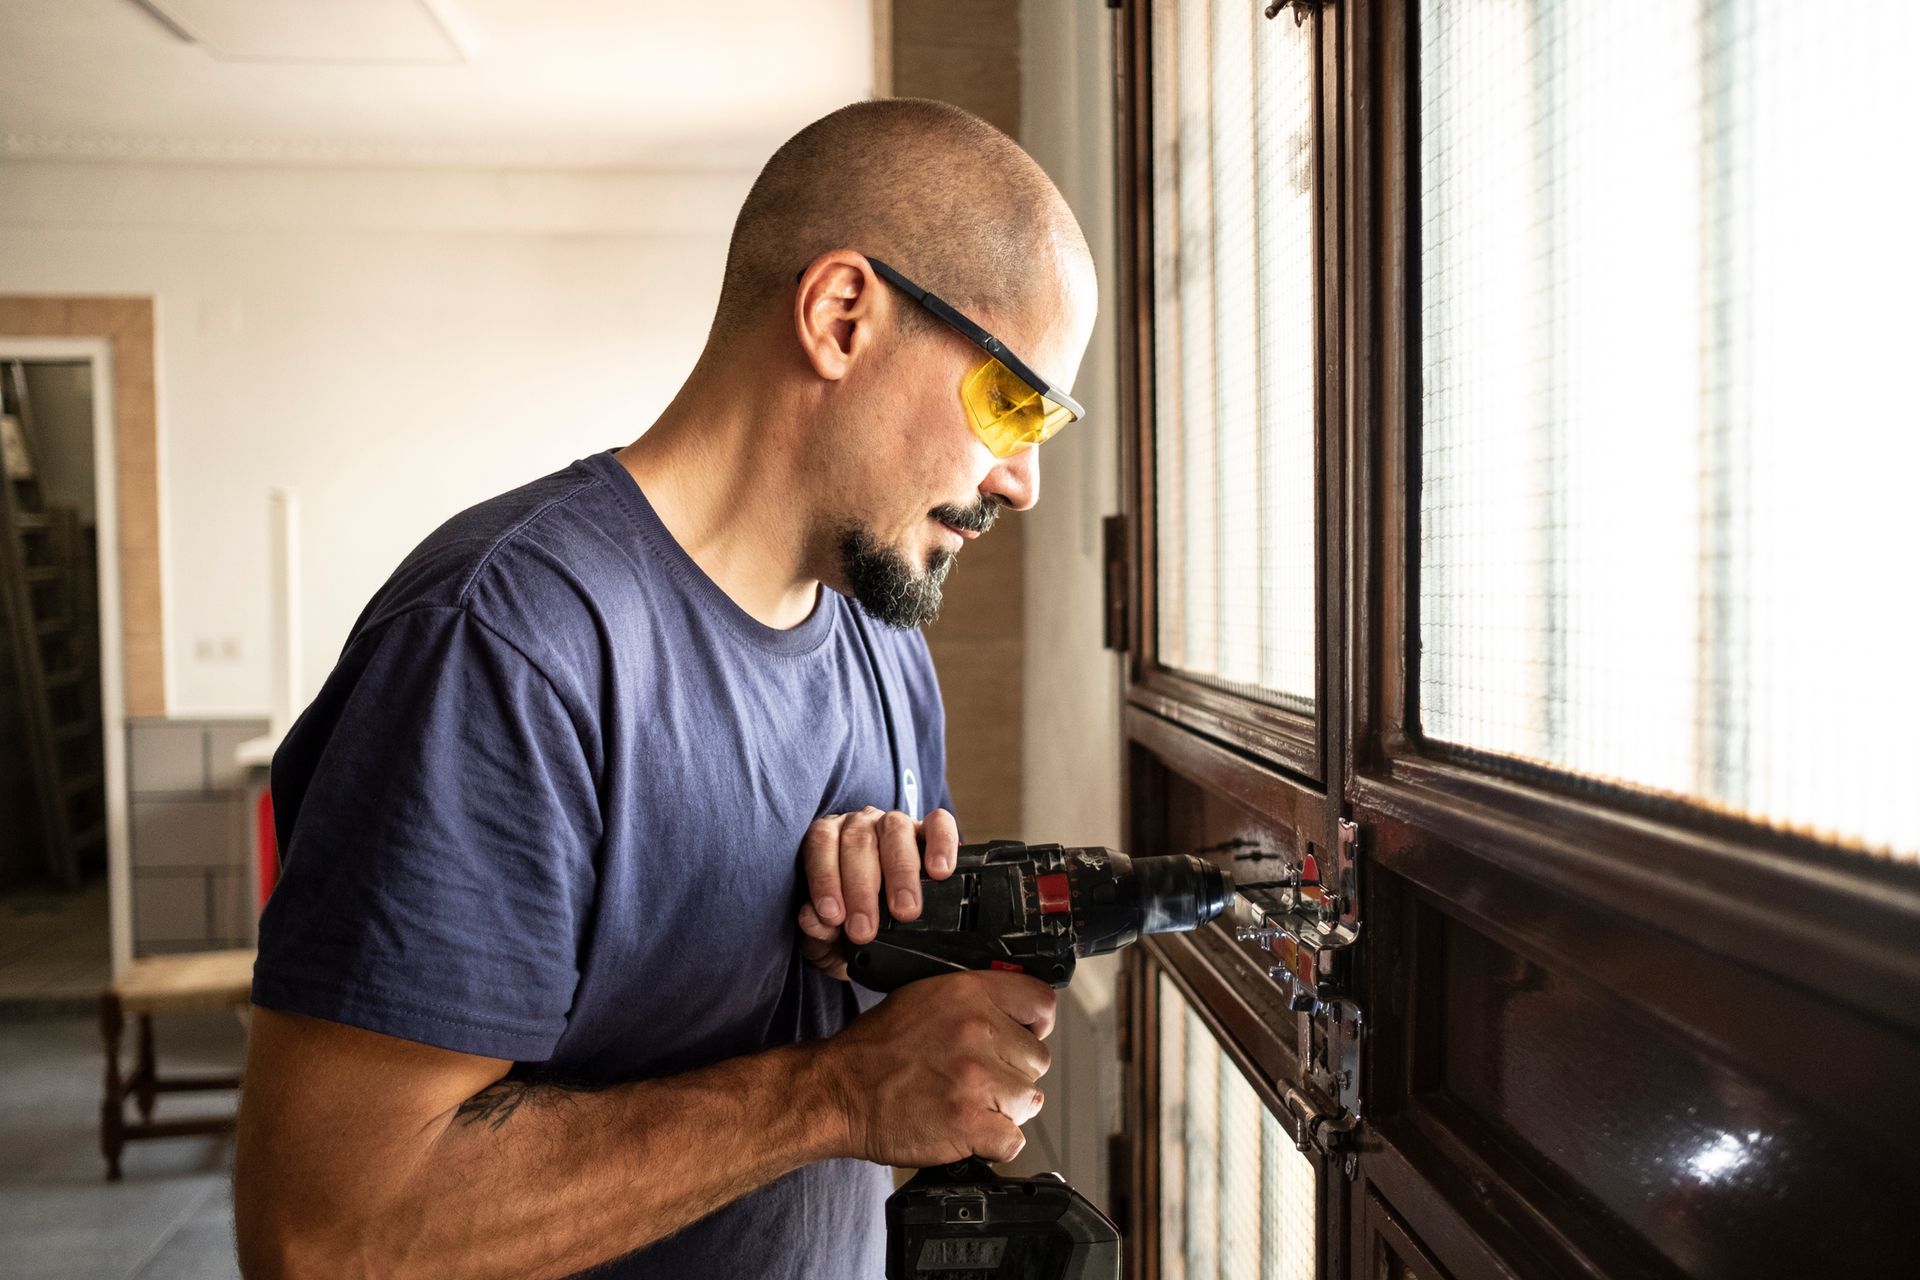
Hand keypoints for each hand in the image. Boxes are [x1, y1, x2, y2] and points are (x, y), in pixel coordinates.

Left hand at [796, 806, 959, 979]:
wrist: (892, 939)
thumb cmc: (855, 925)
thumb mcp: (831, 941)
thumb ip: (817, 933)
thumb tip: (812, 919)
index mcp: (830, 840)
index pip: (821, 845)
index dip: (825, 879)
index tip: (833, 917)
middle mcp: (860, 824)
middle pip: (858, 842)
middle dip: (861, 889)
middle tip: (865, 930)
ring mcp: (897, 823)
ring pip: (895, 829)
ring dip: (900, 872)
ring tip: (906, 911)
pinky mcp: (931, 829)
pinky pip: (938, 824)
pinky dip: (940, 844)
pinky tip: (940, 872)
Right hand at [814, 971, 1055, 1166]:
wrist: (838, 1091)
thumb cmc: (875, 1049)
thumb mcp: (924, 996)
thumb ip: (972, 1000)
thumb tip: (1014, 1013)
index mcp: (968, 994)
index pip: (1041, 1002)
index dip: (1037, 1024)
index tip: (1026, 1036)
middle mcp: (977, 1030)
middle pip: (1037, 1059)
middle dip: (1013, 1073)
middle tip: (979, 1079)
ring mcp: (976, 1078)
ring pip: (1029, 1101)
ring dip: (1004, 1110)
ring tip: (968, 1104)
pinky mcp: (969, 1122)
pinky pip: (1013, 1141)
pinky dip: (994, 1144)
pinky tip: (968, 1131)